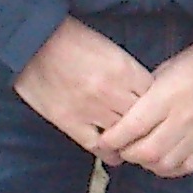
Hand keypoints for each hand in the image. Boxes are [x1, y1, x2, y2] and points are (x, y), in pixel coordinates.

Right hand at [14, 18, 152, 156]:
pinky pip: (98, 146)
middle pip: (144, 120)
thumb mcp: (111, 49)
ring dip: (130, 141)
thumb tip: (146, 93)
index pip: (155, 98)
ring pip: (124, 137)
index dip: (158, 107)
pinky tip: (113, 152)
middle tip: (150, 133)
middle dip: (148, 127)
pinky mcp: (69, 122)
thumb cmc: (73, 40)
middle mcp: (111, 92)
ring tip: (133, 144)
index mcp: (124, 70)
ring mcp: (90, 109)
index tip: (156, 112)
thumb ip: (129, 72)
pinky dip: (109, 152)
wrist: (34, 41)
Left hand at [90, 25, 192, 177]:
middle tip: (121, 147)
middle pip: (144, 152)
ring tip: (141, 154)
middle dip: (126, 154)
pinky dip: (169, 169)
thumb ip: (148, 93)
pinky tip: (163, 161)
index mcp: (166, 97)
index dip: (111, 139)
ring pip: (163, 164)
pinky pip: (186, 167)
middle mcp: (181, 119)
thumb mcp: (169, 68)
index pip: (130, 128)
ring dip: (146, 163)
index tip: (103, 139)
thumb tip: (130, 112)